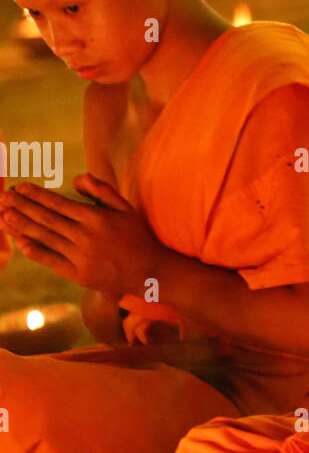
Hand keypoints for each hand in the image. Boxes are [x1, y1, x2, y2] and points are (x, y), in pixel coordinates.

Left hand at [0, 174, 162, 293]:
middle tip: (4, 197)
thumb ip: (102, 190)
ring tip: (5, 215)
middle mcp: (86, 236)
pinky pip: (52, 260)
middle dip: (23, 206)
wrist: (150, 272)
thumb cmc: (138, 237)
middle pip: (47, 219)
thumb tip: (77, 177)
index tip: (20, 187)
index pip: (59, 203)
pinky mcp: (79, 275)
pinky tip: (21, 242)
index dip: (36, 195)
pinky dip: (35, 251)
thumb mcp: (126, 208)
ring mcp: (81, 257)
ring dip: (23, 226)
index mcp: (96, 218)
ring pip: (46, 238)